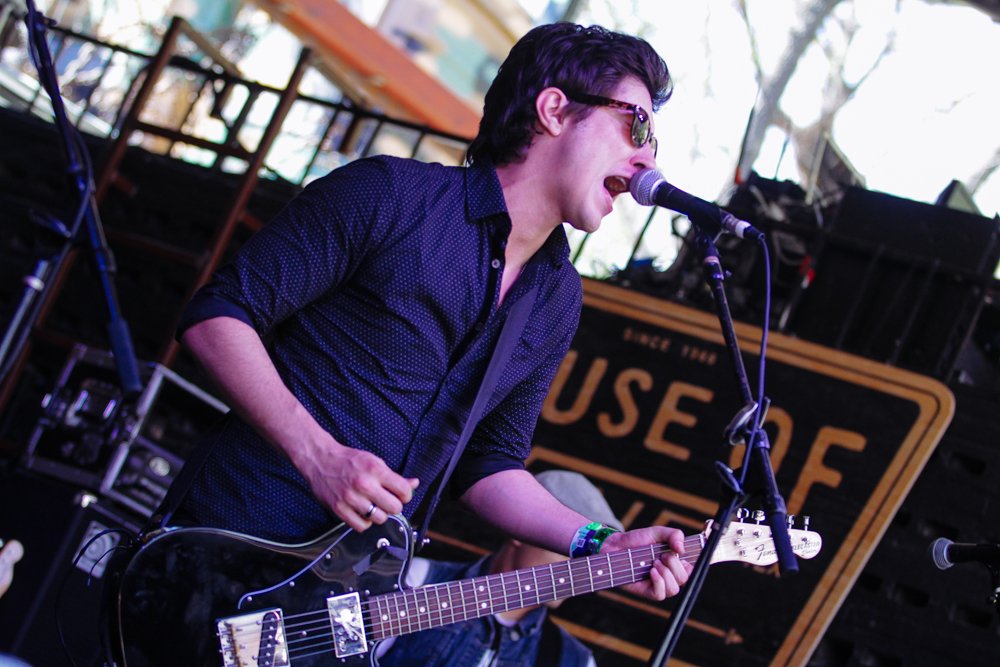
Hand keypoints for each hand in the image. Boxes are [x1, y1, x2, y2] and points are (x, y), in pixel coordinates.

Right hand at [292, 436, 418, 531]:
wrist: (321, 460)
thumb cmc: (349, 461)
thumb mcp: (375, 462)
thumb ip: (394, 476)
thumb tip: (414, 484)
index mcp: (375, 470)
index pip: (404, 491)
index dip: (406, 495)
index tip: (401, 495)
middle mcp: (364, 484)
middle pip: (394, 508)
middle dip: (394, 506)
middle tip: (387, 501)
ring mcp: (351, 498)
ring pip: (380, 519)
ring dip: (379, 514)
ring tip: (373, 506)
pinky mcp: (339, 509)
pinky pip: (361, 526)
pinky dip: (365, 522)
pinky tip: (362, 512)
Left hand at [602, 526, 691, 600]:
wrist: (616, 546)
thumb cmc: (637, 540)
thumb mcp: (656, 533)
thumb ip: (674, 535)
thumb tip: (682, 549)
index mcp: (675, 562)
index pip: (694, 569)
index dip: (694, 564)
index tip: (684, 554)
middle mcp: (669, 575)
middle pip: (685, 579)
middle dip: (675, 565)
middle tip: (663, 555)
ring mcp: (658, 584)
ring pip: (674, 589)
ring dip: (666, 574)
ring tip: (654, 562)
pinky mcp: (647, 592)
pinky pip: (660, 594)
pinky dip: (659, 582)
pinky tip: (651, 571)